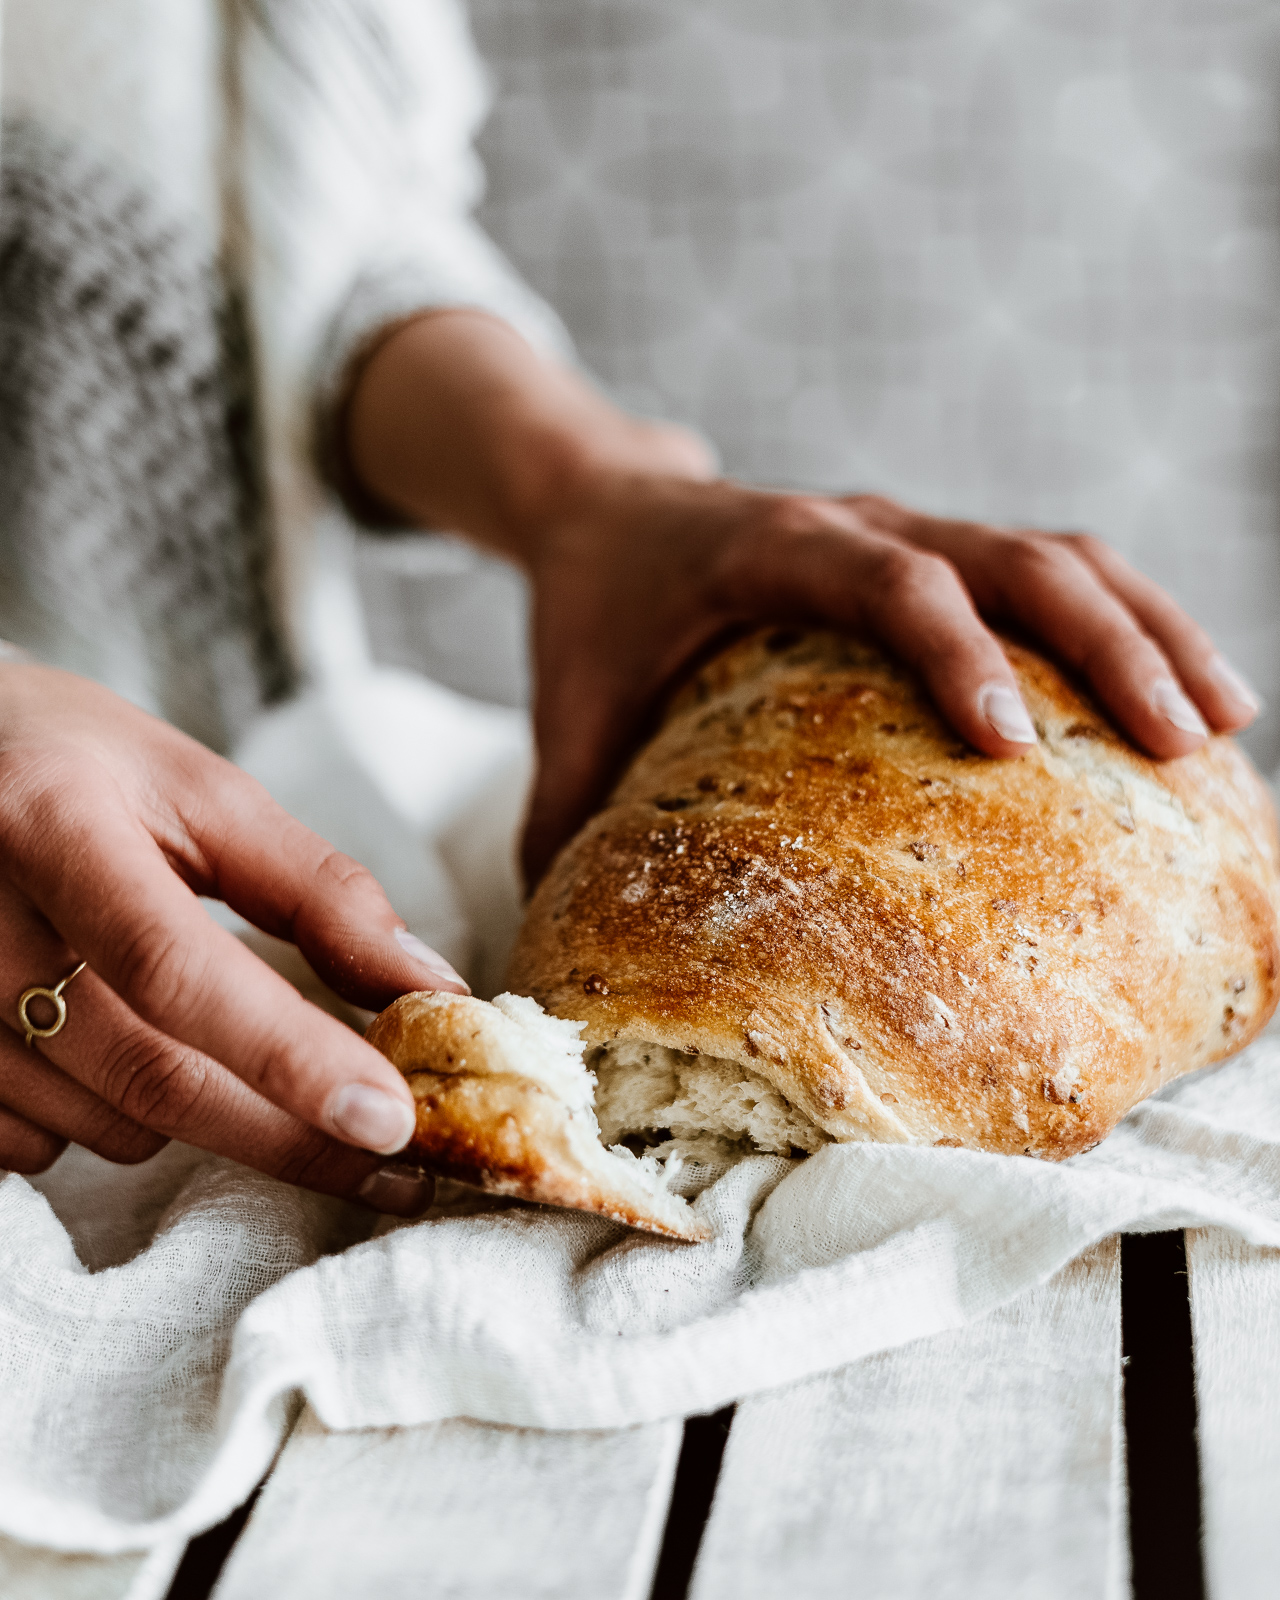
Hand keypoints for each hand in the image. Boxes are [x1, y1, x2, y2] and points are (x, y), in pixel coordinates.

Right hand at [0, 661, 465, 1211]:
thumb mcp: (201, 792)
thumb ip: (316, 890)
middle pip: (151, 1077)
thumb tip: (428, 986)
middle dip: (292, 1137)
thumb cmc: (79, 766)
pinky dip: (117, 1123)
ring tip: (246, 1058)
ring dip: (207, 1118)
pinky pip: (40, 1146)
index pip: (176, 970)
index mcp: (53, 829)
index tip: (391, 1120)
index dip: (289, 1055)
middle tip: (397, 1166)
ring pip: (109, 1126)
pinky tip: (131, 1053)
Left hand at [344, 309, 1261, 885]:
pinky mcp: (935, 548)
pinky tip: (1182, 693)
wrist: (607, 504)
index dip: (957, 650)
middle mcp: (861, 524)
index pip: (885, 582)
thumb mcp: (563, 715)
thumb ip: (562, 824)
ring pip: (1059, 551)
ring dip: (1150, 627)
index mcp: (771, 549)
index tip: (1011, 747)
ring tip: (1224, 726)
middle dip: (1110, 644)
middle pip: (1014, 556)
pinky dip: (1127, 620)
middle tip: (1184, 748)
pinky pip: (1052, 567)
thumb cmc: (592, 617)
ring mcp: (909, 528)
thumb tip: (566, 962)